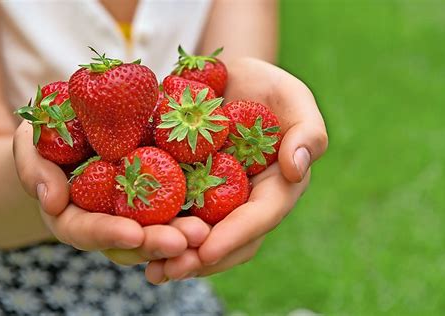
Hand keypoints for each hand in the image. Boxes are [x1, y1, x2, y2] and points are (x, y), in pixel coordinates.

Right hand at [13, 121, 210, 261]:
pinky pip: (178, 205)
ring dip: (183, 235)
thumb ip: (34, 169)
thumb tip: (53, 200)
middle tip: (186, 240)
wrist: (80, 123)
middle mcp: (109, 219)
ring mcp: (136, 210)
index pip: (88, 231)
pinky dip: (196, 211)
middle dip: (158, 242)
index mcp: (76, 215)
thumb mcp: (32, 142)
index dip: (108, 233)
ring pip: (160, 229)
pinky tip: (216, 211)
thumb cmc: (51, 133)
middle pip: (132, 240)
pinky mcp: (160, 193)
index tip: (132, 232)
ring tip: (206, 231)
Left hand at [144, 57, 327, 281]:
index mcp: (277, 186)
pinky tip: (136, 241)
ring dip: (177, 256)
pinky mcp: (191, 189)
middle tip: (168, 271)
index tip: (206, 251)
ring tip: (151, 270)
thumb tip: (296, 168)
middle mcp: (248, 201)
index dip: (235, 236)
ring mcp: (219, 199)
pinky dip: (160, 230)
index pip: (260, 217)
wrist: (229, 80)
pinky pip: (178, 215)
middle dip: (200, 259)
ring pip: (202, 236)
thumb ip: (307, 131)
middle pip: (229, 239)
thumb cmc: (267, 87)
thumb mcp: (293, 98)